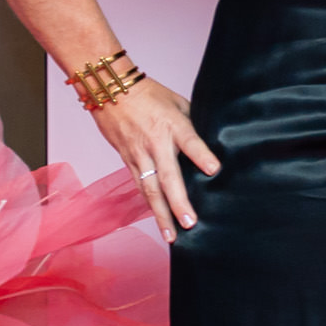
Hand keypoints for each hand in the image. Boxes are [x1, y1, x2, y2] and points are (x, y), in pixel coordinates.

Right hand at [90, 78, 220, 231]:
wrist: (111, 90)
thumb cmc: (150, 95)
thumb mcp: (180, 104)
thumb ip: (194, 125)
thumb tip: (214, 143)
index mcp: (172, 125)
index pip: (190, 142)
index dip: (202, 156)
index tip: (214, 171)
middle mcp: (154, 144)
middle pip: (167, 177)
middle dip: (179, 203)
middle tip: (190, 223)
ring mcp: (138, 155)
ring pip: (150, 189)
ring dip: (161, 214)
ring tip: (171, 235)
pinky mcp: (127, 160)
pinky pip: (138, 186)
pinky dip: (148, 204)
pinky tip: (157, 220)